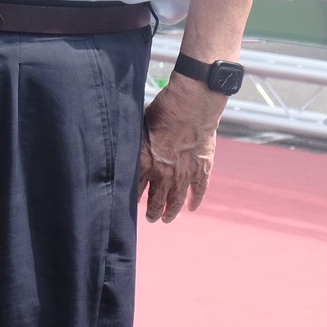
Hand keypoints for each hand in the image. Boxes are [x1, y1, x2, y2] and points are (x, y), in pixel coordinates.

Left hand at [137, 77, 226, 222]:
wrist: (191, 106)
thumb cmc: (163, 110)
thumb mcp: (140, 126)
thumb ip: (135, 143)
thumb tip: (124, 148)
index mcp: (145, 163)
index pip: (135, 189)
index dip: (132, 199)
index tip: (130, 205)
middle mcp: (164, 174)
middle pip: (156, 201)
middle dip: (152, 212)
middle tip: (150, 219)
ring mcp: (184, 174)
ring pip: (176, 201)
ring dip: (171, 212)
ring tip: (167, 220)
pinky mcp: (202, 170)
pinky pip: (199, 191)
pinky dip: (195, 201)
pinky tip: (192, 207)